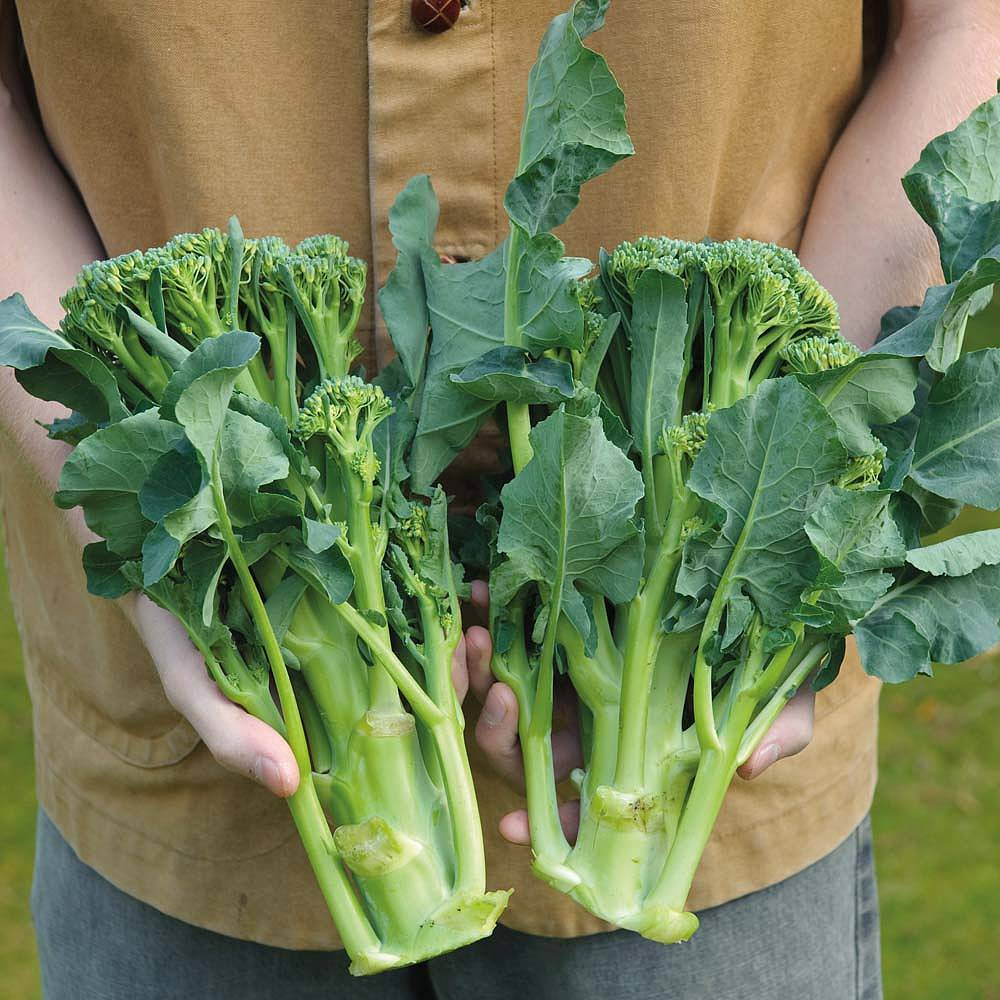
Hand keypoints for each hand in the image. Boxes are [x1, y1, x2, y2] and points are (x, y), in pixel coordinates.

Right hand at [125, 585, 490, 799]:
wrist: (154, 538)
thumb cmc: (174, 624)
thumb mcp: (195, 684)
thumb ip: (232, 734)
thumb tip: (287, 788)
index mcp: (322, 700)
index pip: (394, 721)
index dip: (439, 717)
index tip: (472, 707)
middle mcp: (344, 659)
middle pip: (421, 674)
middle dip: (461, 668)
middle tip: (483, 646)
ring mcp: (351, 609)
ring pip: (419, 622)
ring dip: (452, 621)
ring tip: (480, 611)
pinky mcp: (347, 561)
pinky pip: (397, 568)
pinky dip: (425, 568)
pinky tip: (449, 562)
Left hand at [462, 581, 815, 844]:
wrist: (756, 595)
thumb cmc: (768, 660)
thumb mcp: (785, 698)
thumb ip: (778, 733)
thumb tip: (755, 768)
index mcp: (629, 758)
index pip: (580, 805)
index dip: (546, 823)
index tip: (514, 829)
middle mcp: (591, 721)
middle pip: (523, 746)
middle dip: (495, 730)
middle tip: (493, 693)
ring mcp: (571, 674)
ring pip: (504, 688)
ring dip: (480, 669)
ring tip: (476, 631)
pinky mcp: (562, 623)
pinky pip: (510, 628)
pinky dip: (491, 612)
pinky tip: (480, 588)